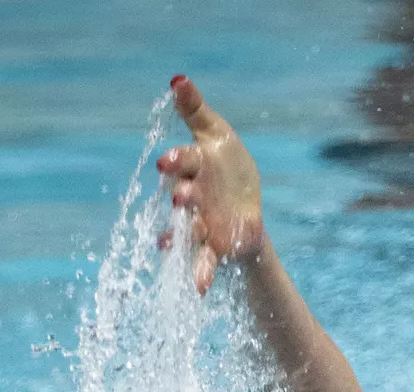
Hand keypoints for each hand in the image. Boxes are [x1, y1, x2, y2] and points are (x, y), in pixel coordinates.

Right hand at [156, 74, 264, 293]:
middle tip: (180, 198)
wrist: (246, 207)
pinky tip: (200, 290)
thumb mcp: (216, 135)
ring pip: (187, 230)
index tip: (168, 162)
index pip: (182, 163)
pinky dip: (200, 275)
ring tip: (176, 242)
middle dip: (180, 197)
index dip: (175, 162)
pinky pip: (203, 263)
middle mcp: (190, 197)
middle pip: (182, 197)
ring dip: (182, 234)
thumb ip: (195, 111)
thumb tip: (177, 79)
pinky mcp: (211, 248)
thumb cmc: (227, 167)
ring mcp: (198, 224)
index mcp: (193, 168)